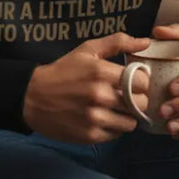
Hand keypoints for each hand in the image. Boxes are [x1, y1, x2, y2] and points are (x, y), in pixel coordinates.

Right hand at [23, 33, 150, 143]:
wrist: (32, 97)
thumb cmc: (63, 70)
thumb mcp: (87, 50)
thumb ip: (118, 42)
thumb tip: (146, 42)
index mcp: (102, 72)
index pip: (142, 82)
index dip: (140, 81)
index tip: (133, 81)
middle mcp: (101, 96)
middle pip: (141, 104)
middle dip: (137, 100)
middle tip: (126, 96)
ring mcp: (95, 118)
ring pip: (131, 123)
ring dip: (127, 116)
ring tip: (116, 109)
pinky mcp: (90, 136)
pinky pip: (117, 135)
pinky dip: (114, 127)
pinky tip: (104, 118)